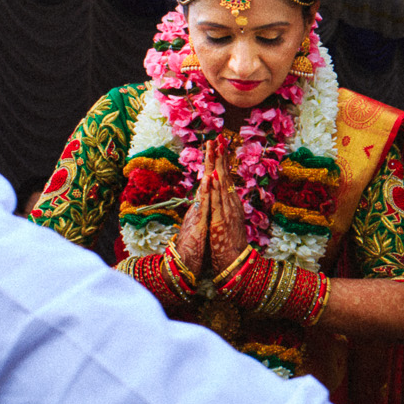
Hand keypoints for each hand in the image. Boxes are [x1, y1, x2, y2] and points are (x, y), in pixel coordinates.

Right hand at [173, 155, 212, 275]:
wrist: (184, 263)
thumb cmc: (195, 246)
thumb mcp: (203, 224)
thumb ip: (204, 211)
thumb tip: (207, 200)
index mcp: (203, 206)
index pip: (210, 182)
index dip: (215, 166)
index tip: (219, 149)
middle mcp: (199, 205)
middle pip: (206, 179)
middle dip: (210, 159)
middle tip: (214, 140)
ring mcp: (198, 212)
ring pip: (204, 187)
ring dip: (208, 168)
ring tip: (211, 151)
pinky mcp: (198, 222)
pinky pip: (203, 204)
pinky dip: (206, 191)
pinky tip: (208, 178)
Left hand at [206, 136, 247, 269]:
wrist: (235, 262)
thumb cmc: (230, 245)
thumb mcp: (227, 223)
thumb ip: (226, 209)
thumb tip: (226, 199)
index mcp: (231, 204)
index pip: (227, 178)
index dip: (223, 161)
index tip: (220, 146)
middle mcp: (232, 204)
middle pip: (226, 176)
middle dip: (222, 156)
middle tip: (220, 138)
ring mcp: (228, 211)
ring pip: (223, 184)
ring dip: (220, 166)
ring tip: (217, 149)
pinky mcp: (221, 220)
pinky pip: (218, 201)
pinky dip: (217, 188)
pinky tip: (214, 176)